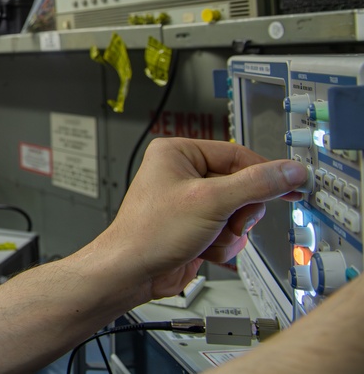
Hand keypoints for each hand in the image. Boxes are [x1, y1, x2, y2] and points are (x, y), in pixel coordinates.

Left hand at [101, 137, 306, 299]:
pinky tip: (202, 249)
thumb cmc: (150, 232)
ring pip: (239, 213)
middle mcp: (183, 173)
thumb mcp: (211, 202)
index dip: (266, 173)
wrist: (132, 272)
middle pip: (243, 187)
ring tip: (207, 238)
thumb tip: (289, 171)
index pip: (238, 155)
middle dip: (239, 213)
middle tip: (230, 222)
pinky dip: (222, 244)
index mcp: (179, 153)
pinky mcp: (196, 226)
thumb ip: (256, 185)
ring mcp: (191, 202)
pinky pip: (229, 231)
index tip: (294, 184)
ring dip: (230, 233)